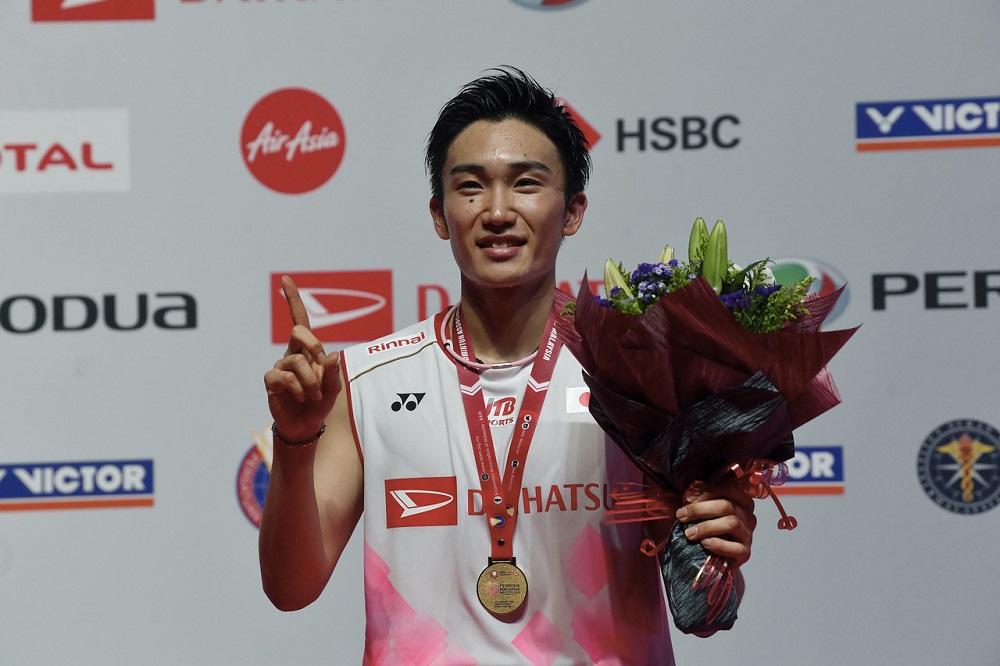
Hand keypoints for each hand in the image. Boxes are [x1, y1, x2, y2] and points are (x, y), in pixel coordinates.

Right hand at [263, 276, 341, 441]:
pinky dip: (298, 389)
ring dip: (311, 381)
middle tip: (322, 367)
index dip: (292, 299)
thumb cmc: (319, 404)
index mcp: (307, 350)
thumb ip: (333, 373)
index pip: (300, 320)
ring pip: (297, 360)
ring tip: (312, 395)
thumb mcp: (333, 389)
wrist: (305, 426)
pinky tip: (300, 398)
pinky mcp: (271, 381)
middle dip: (314, 347)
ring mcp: (280, 367)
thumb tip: (332, 355)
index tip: (285, 279)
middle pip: (299, 331)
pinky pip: (285, 377)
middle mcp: (292, 354)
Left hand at [674, 479, 756, 568]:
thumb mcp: (704, 513)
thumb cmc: (708, 531)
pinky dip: (719, 545)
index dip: (707, 492)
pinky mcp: (745, 554)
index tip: (688, 499)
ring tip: (689, 533)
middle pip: (727, 506)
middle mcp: (748, 517)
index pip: (728, 489)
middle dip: (700, 510)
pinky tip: (704, 543)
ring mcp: (748, 535)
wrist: (714, 558)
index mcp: (741, 502)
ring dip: (706, 527)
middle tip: (681, 515)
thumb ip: (699, 501)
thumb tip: (690, 496)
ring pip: (732, 523)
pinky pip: (736, 548)